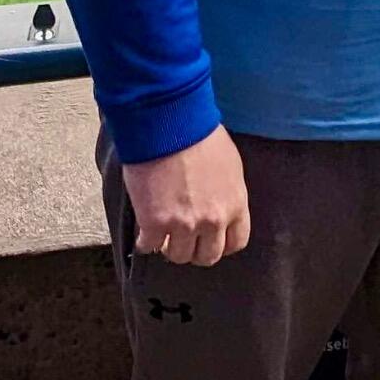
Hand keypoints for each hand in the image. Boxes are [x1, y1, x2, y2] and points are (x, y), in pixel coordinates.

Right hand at [126, 126, 250, 267]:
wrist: (168, 123)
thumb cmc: (198, 133)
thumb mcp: (229, 164)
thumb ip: (227, 191)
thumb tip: (219, 202)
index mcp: (235, 204)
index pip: (236, 242)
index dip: (222, 244)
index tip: (210, 239)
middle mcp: (213, 220)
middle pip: (208, 256)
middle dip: (196, 250)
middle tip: (184, 240)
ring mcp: (184, 225)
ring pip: (179, 256)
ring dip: (170, 248)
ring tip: (162, 237)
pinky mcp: (154, 223)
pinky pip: (149, 246)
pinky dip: (145, 242)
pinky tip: (143, 233)